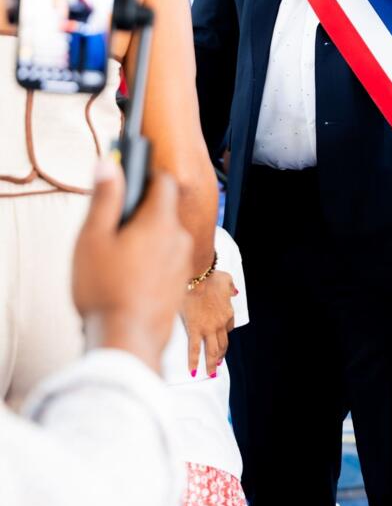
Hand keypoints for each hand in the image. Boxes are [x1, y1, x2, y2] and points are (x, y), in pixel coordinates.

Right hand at [72, 159, 192, 371]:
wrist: (127, 340)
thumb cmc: (106, 289)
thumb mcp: (94, 237)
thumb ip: (105, 198)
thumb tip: (110, 165)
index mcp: (161, 222)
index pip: (164, 182)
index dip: (145, 176)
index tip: (128, 182)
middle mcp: (179, 240)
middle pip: (163, 212)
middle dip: (141, 213)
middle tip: (112, 227)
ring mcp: (182, 265)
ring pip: (165, 239)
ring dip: (146, 240)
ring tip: (116, 258)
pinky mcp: (179, 286)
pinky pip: (166, 262)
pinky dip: (151, 262)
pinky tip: (127, 278)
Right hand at [182, 268, 235, 377]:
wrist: (199, 277)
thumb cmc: (211, 276)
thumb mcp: (227, 280)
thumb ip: (231, 287)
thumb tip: (234, 291)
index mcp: (228, 313)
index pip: (229, 328)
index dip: (224, 335)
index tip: (220, 339)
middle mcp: (220, 324)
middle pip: (222, 344)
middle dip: (220, 355)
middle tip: (218, 364)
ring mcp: (208, 328)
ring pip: (211, 350)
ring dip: (212, 363)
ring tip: (210, 373)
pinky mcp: (195, 329)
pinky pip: (194, 348)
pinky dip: (194, 361)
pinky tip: (193, 371)